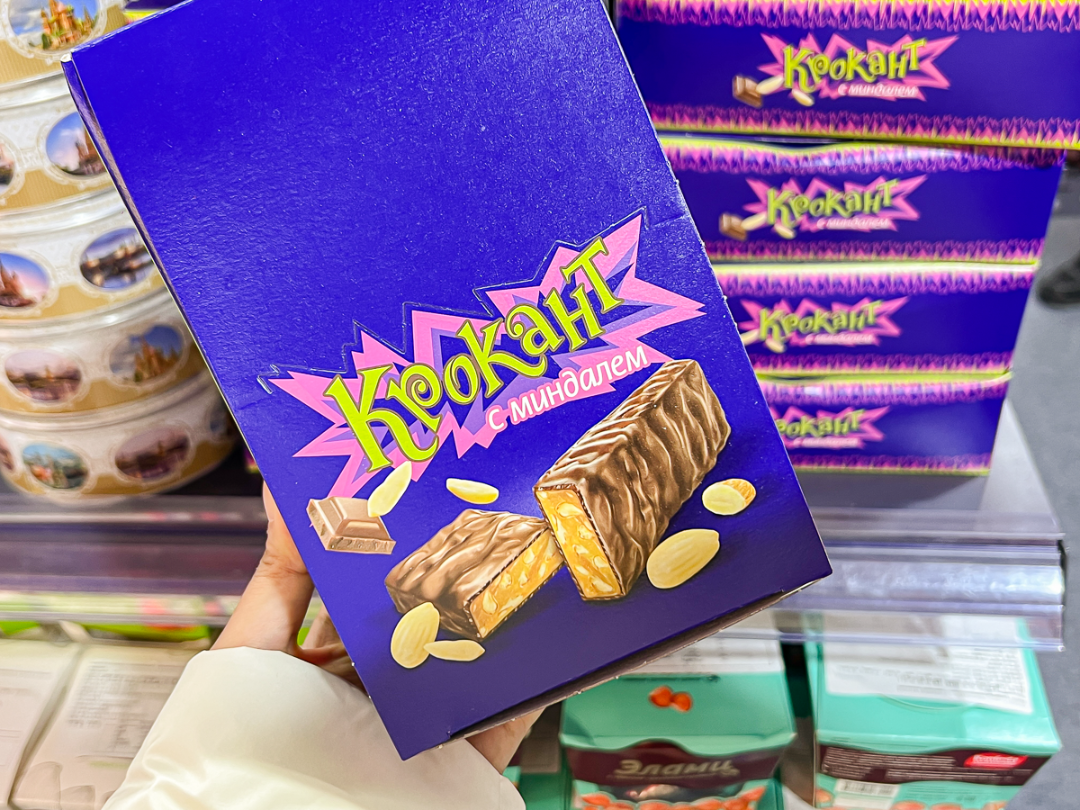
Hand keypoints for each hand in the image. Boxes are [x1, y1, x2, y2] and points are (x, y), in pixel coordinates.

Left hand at [214, 484, 540, 769]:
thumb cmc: (248, 749)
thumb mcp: (252, 652)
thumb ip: (278, 577)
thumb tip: (282, 490)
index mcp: (333, 664)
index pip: (372, 595)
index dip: (399, 549)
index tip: (427, 497)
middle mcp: (383, 691)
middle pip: (432, 621)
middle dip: (462, 575)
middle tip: (497, 515)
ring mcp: (430, 725)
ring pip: (478, 660)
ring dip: (506, 618)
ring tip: (537, 560)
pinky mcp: (468, 761)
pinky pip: (513, 713)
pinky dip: (541, 677)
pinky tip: (561, 633)